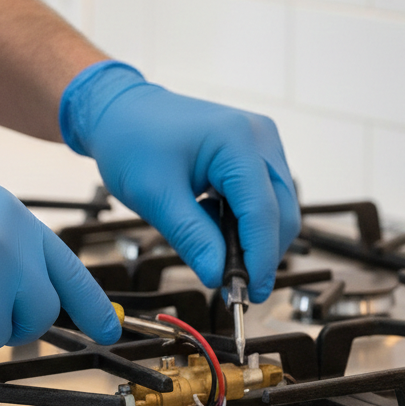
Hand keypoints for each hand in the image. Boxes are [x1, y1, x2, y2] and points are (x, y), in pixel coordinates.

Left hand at [59, 62, 299, 301]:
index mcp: (237, 140)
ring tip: (216, 255)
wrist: (122, 110)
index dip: (259, 258)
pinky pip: (266, 200)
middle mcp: (260, 137)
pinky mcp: (257, 154)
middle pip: (282, 213)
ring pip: (278, 209)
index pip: (263, 211)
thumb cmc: (132, 141)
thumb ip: (191, 237)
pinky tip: (217, 230)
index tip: (248, 294)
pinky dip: (247, 225)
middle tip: (234, 289)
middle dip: (263, 255)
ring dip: (255, 242)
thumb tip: (218, 278)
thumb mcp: (155, 196)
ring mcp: (263, 144)